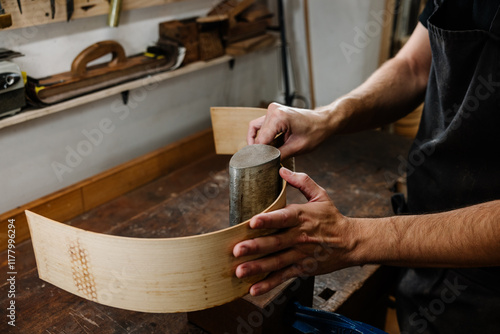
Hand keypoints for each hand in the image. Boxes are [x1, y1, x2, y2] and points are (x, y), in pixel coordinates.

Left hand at [233, 168, 357, 295]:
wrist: (351, 242)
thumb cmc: (332, 218)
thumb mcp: (320, 195)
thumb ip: (301, 181)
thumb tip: (281, 169)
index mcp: (301, 217)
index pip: (283, 217)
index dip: (268, 220)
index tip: (252, 222)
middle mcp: (299, 237)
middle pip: (275, 242)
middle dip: (255, 247)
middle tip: (237, 250)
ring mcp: (300, 254)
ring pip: (276, 262)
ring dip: (257, 268)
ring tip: (239, 272)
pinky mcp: (302, 268)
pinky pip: (283, 277)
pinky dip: (269, 284)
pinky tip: (253, 289)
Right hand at [247, 103, 332, 159]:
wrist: (324, 121)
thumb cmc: (315, 132)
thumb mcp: (297, 148)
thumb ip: (279, 155)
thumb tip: (266, 162)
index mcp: (279, 117)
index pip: (261, 140)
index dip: (260, 154)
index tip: (260, 165)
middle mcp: (273, 110)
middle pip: (258, 136)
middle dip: (260, 149)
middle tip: (265, 162)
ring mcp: (273, 110)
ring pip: (256, 129)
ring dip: (260, 142)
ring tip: (265, 154)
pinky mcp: (274, 112)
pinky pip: (260, 125)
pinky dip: (261, 136)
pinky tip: (264, 146)